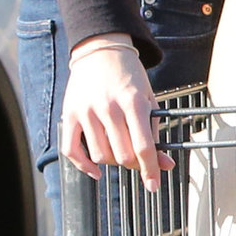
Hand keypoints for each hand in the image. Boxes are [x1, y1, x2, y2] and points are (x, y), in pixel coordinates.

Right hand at [60, 36, 174, 192]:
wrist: (102, 51)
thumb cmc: (130, 76)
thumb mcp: (149, 98)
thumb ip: (155, 131)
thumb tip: (166, 164)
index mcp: (133, 102)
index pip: (143, 146)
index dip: (150, 169)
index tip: (154, 184)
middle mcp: (109, 107)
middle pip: (122, 155)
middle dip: (134, 163)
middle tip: (137, 159)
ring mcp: (87, 112)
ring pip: (101, 156)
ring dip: (113, 162)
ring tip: (119, 149)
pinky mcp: (70, 115)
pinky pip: (72, 152)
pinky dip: (84, 167)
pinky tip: (96, 171)